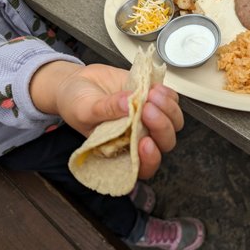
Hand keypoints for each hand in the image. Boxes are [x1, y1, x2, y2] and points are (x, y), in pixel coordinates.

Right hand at [30, 61, 183, 178]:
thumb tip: (127, 104)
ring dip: (168, 109)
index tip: (144, 143)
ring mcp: (148, 119)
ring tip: (151, 94)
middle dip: (161, 127)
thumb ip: (106, 110)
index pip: (143, 167)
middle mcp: (138, 137)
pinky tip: (154, 88)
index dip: (149, 160)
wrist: (79, 82)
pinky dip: (167, 95)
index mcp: (120, 150)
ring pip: (173, 122)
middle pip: (164, 142)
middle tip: (146, 109)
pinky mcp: (153, 99)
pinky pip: (171, 101)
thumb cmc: (76, 104)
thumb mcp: (84, 110)